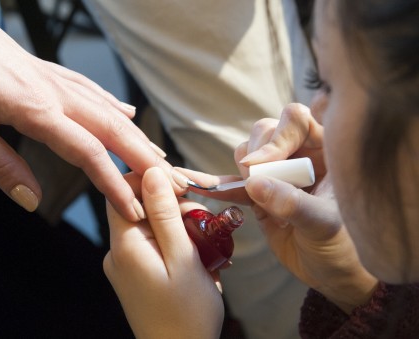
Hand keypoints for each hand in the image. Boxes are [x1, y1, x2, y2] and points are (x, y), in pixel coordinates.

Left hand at [0, 0, 183, 220]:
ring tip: (157, 158)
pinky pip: (91, 91)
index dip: (114, 184)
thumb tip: (31, 200)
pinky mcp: (47, 70)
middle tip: (168, 182)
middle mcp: (53, 92)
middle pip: (112, 129)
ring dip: (136, 136)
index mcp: (34, 108)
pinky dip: (114, 107)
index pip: (88, 152)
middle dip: (143, 159)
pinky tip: (127, 115)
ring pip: (107, 110)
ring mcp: (54, 78)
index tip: (132, 209)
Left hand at [104, 168, 223, 338]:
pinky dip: (177, 243)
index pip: (121, 191)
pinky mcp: (136, 274)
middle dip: (174, 207)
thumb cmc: (187, 314)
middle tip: (205, 222)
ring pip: (151, 225)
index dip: (150, 179)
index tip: (184, 186)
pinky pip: (154, 245)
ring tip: (207, 247)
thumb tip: (151, 173)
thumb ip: (165, 214)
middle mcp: (118, 252)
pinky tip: (198, 256)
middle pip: (140, 207)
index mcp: (125, 246)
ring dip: (180, 226)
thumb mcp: (183, 258)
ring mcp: (125, 264)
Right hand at [236, 103, 377, 312]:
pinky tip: (200, 186)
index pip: (296, 120)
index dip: (277, 137)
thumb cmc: (343, 245)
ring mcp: (277, 174)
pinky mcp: (258, 194)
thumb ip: (293, 203)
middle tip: (256, 182)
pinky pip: (234, 183)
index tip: (263, 165)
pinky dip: (219, 186)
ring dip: (242, 170)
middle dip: (257, 154)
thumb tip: (255, 183)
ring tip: (251, 196)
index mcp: (326, 149)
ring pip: (248, 153)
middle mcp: (300, 155)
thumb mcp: (325, 224)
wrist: (332, 273)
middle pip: (266, 131)